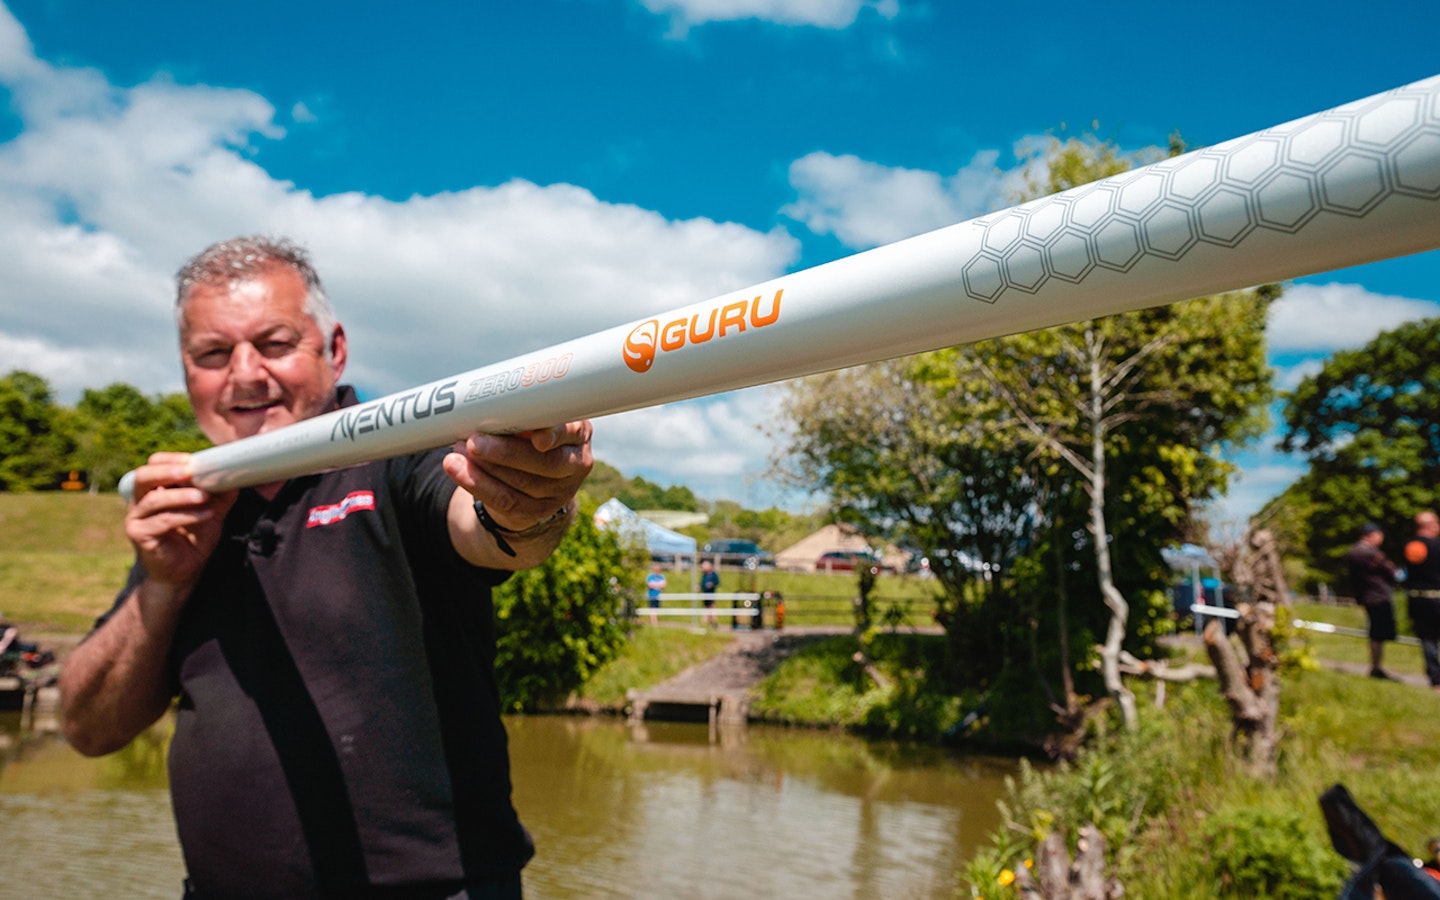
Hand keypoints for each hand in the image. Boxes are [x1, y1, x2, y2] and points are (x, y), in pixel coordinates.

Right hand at [125, 452, 236, 591]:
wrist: (185, 571)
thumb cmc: (194, 538)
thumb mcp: (210, 512)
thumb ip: (219, 496)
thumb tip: (235, 477)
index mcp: (153, 490)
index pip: (152, 465)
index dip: (170, 460)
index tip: (192, 460)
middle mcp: (139, 502)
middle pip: (143, 477)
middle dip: (167, 471)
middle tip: (190, 471)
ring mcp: (136, 519)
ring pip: (154, 499)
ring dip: (182, 495)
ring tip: (204, 496)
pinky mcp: (140, 536)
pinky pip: (163, 521)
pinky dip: (187, 515)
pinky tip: (207, 514)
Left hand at [442, 421, 593, 530]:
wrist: (531, 479)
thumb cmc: (529, 435)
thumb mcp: (538, 418)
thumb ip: (526, 410)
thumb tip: (489, 400)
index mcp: (578, 434)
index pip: (572, 432)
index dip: (556, 434)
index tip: (537, 436)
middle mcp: (575, 464)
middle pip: (546, 462)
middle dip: (506, 452)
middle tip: (474, 441)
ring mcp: (558, 493)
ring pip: (521, 483)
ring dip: (484, 467)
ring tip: (457, 452)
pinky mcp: (536, 511)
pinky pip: (505, 501)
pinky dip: (477, 484)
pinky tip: (457, 470)